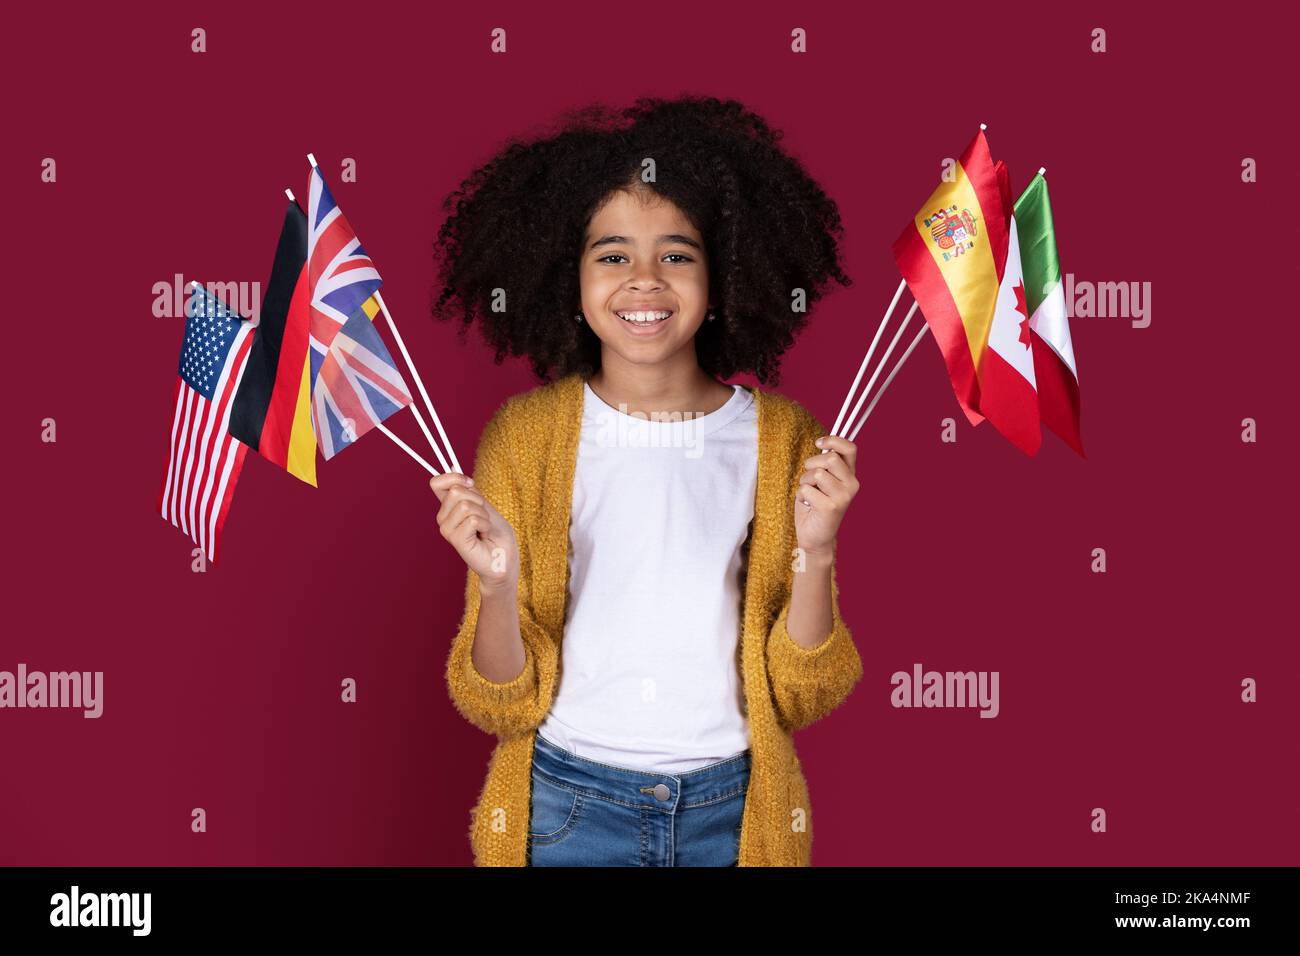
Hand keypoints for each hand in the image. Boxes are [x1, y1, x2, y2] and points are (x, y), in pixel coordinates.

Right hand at [430, 472, 518, 592]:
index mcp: (448, 507)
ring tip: (484, 528)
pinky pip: (472, 519)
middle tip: (483, 517)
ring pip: (465, 505)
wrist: (504, 557)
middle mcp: (443, 518)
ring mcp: (447, 529)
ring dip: (483, 514)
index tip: (470, 483)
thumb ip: (467, 490)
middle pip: (455, 490)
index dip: (453, 477)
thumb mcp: (483, 504)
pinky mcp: (455, 540)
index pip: (436, 483)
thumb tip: (452, 467)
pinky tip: (483, 535)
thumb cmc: (496, 533)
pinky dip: (485, 524)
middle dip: (478, 500)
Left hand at [794, 435, 858, 556]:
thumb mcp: (822, 481)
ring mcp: (843, 497)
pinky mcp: (831, 507)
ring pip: (817, 473)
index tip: (818, 443)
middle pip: (830, 458)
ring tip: (809, 494)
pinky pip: (807, 489)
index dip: (833, 440)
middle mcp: (852, 485)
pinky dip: (801, 495)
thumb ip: (826, 464)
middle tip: (809, 479)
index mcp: (850, 476)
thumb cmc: (815, 506)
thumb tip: (823, 443)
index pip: (850, 448)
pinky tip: (808, 505)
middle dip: (812, 464)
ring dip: (805, 481)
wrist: (815, 537)